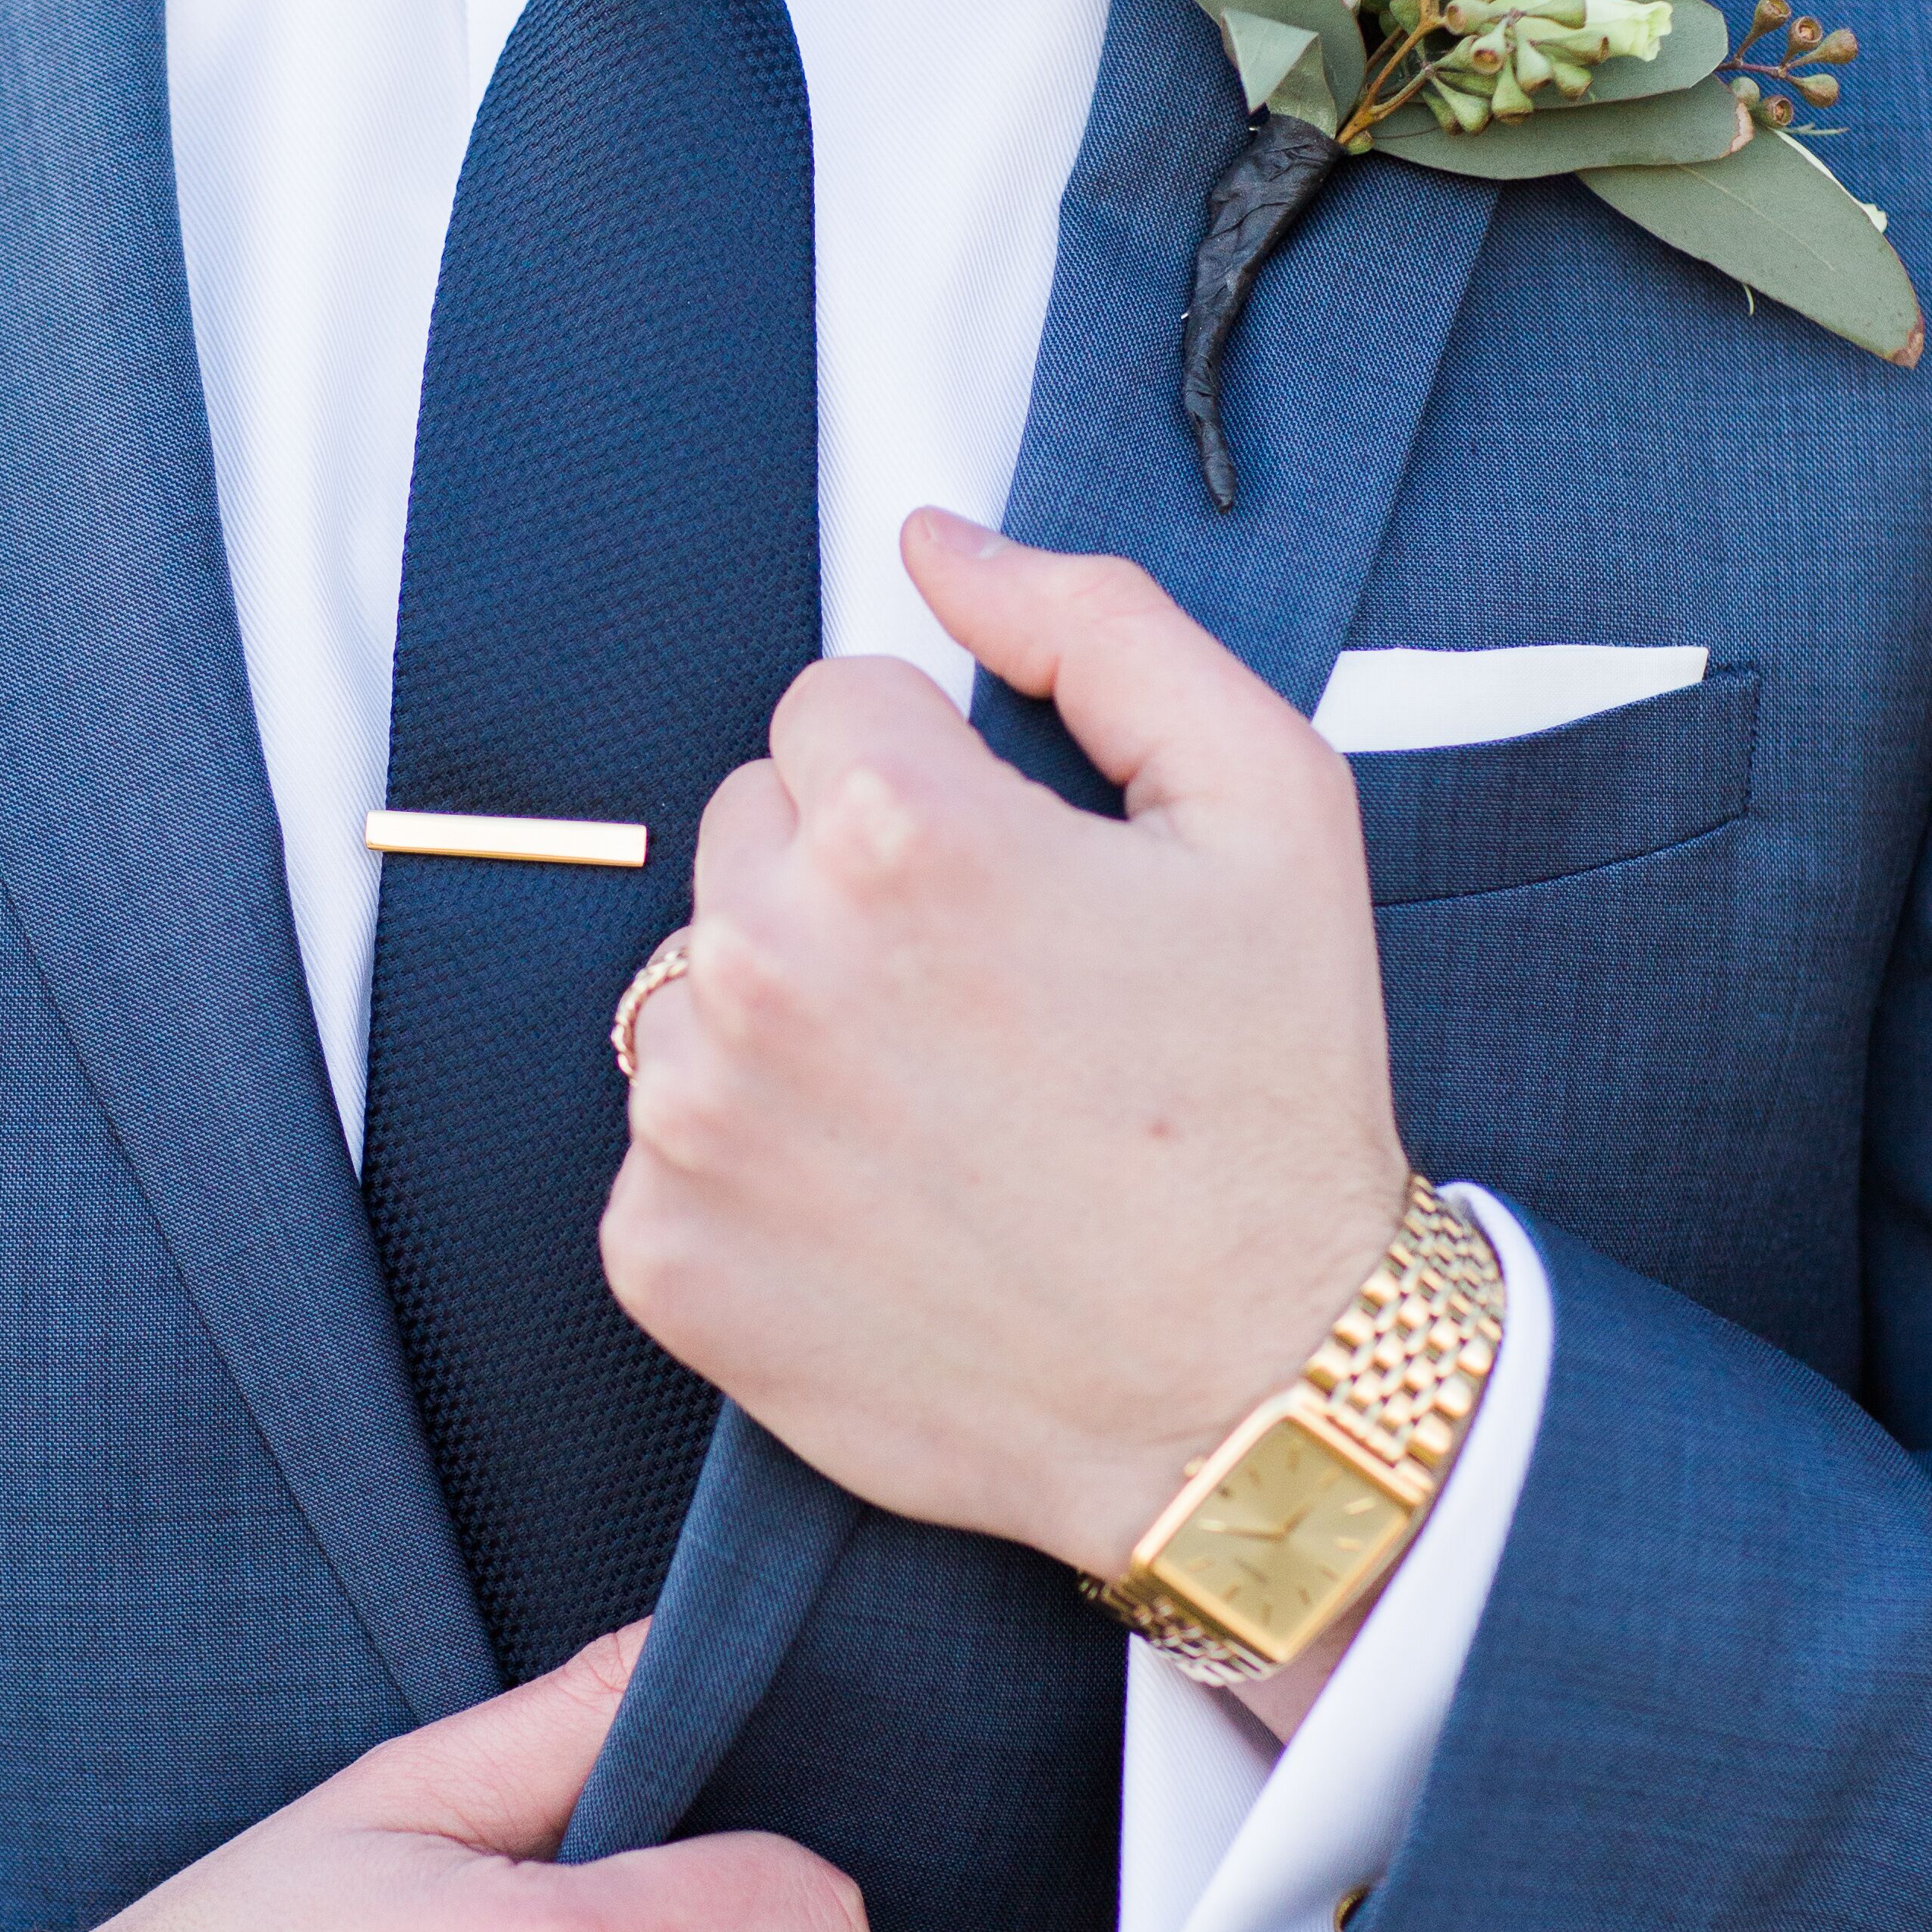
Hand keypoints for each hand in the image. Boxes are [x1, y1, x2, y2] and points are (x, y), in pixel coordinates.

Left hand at [600, 515, 1407, 1588]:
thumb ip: (1096, 625)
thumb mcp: (1269, 804)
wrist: (1254, 1389)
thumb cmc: (1269, 1099)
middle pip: (747, 827)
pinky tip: (881, 1202)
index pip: (831, 702)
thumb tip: (934, 542)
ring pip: (696, 977)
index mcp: (896, 835)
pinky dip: (754, 1160)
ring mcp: (695, 1119)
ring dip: (790, 1014)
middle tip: (990, 995)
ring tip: (939, 1104)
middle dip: (850, 880)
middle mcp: (765, 966)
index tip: (1017, 873)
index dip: (938, 775)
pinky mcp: (662, 1251)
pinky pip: (666, 1134)